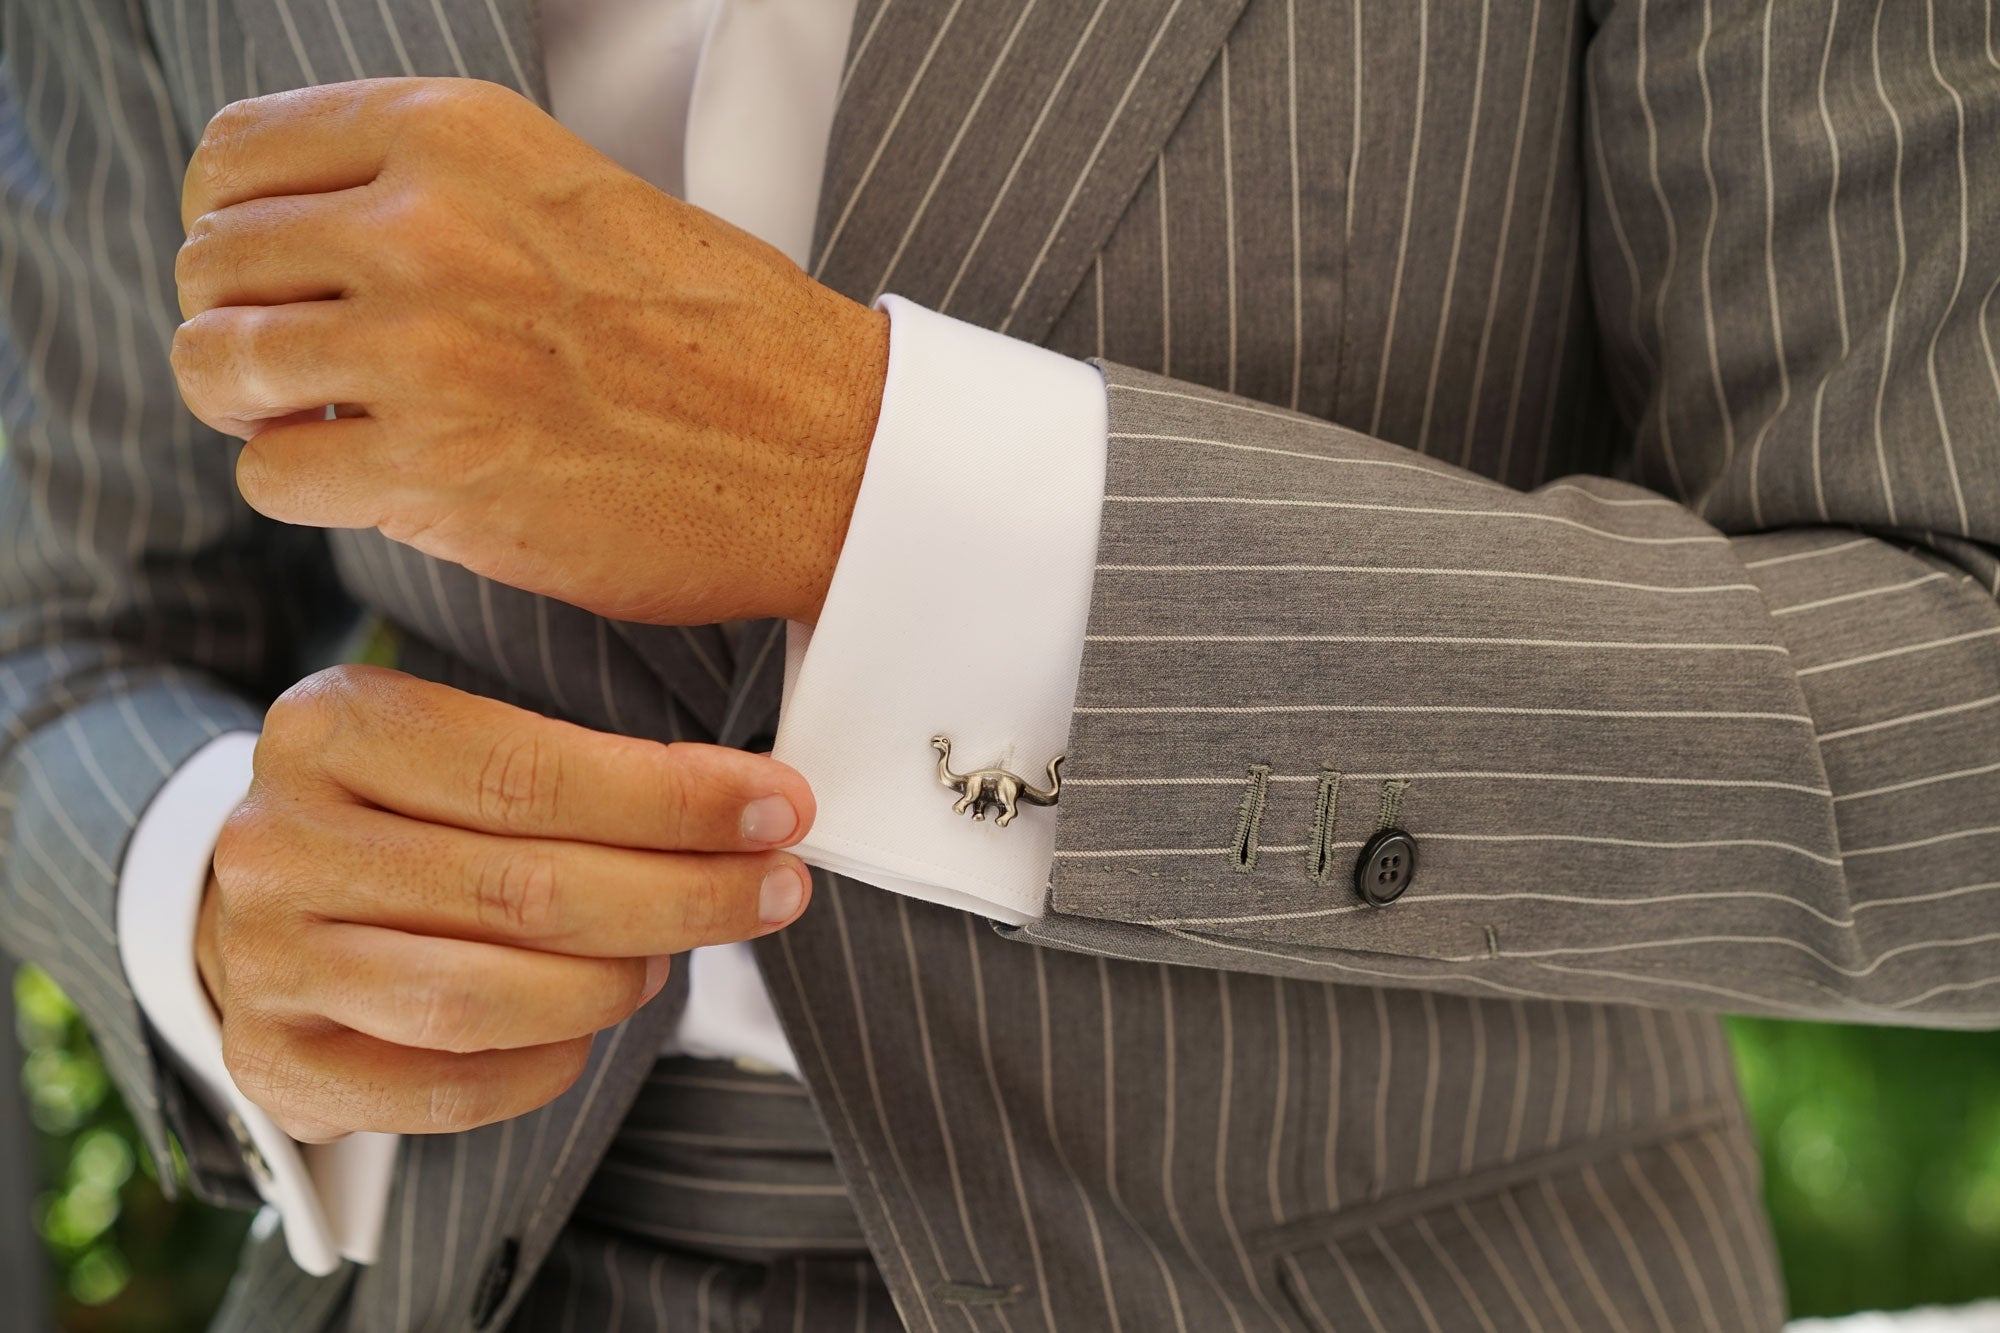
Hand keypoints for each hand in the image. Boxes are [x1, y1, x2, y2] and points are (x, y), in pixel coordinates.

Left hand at [171, 77, 888, 625]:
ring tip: (328, 425)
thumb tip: (316, 235)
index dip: (238, 226)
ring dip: (258, 408)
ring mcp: (421, 349)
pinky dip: (305, 488)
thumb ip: (443, 191)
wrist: (824, 449)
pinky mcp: (431, 470)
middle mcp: (423, 226)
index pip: (236, 155)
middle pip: (210, 262)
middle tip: (307, 368)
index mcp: (457, 135)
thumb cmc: (724, 336)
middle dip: (244, 322)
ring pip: (216, 365)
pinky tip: (373, 482)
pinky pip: (270, 476)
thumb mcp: (579, 191)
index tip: (279, 275)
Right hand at [195, 664, 814, 1141]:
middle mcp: (282, 838)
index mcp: (335, 725)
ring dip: (612, 986)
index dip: (674, 800)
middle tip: (775, 888)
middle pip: (524, 888)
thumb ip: (582, 765)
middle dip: (682, 893)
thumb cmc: (407, 812)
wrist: (256, 899)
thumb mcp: (462, 744)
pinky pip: (443, 1091)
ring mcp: (267, 958)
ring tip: (665, 958)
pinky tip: (588, 1032)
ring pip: (484, 997)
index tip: (781, 808)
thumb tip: (753, 805)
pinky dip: (544, 1066)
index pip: (531, 772)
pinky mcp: (274, 1061)